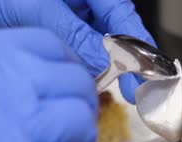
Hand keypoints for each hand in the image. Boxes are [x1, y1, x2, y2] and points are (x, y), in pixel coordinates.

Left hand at [0, 0, 154, 102]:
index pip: (123, 17)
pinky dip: (82, 66)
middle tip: (131, 91)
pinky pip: (78, 47)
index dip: (137, 49)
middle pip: (115, 32)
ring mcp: (69, 11)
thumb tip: (105, 65)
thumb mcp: (40, 12)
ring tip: (105, 90)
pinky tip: (84, 81)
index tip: (142, 78)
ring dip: (102, 67)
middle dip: (122, 62)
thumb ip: (76, 38)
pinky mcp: (55, 25)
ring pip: (97, 43)